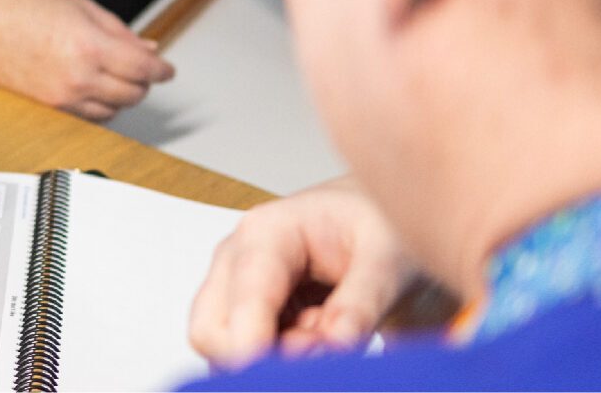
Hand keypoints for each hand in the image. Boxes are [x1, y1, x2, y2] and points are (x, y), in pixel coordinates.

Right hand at [0, 0, 173, 120]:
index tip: (167, 69)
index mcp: (90, 46)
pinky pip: (91, 117)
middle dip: (144, 83)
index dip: (162, 70)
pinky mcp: (51, 108)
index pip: (144, 68)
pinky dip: (102, 107)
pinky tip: (97, 90)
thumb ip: (119, 30)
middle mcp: (80, 77)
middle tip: (143, 69)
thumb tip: (149, 49)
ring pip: (114, 111)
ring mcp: (64, 97)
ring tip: (118, 78)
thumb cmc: (23, 10)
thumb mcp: (80, 7)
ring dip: (124, 97)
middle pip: (133, 94)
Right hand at [186, 177, 416, 370]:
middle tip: (323, 348)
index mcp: (267, 233)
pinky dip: (288, 365)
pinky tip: (320, 337)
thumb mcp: (389, 259)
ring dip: (281, 363)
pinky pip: (251, 360)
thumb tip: (337, 342)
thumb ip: (362, 303)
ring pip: (230, 354)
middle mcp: (239, 262)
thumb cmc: (380, 227)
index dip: (253, 345)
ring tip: (330, 333)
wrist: (383, 229)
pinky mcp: (250, 319)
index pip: (242, 299)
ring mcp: (239, 292)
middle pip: (211, 332)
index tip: (290, 374)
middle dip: (264, 358)